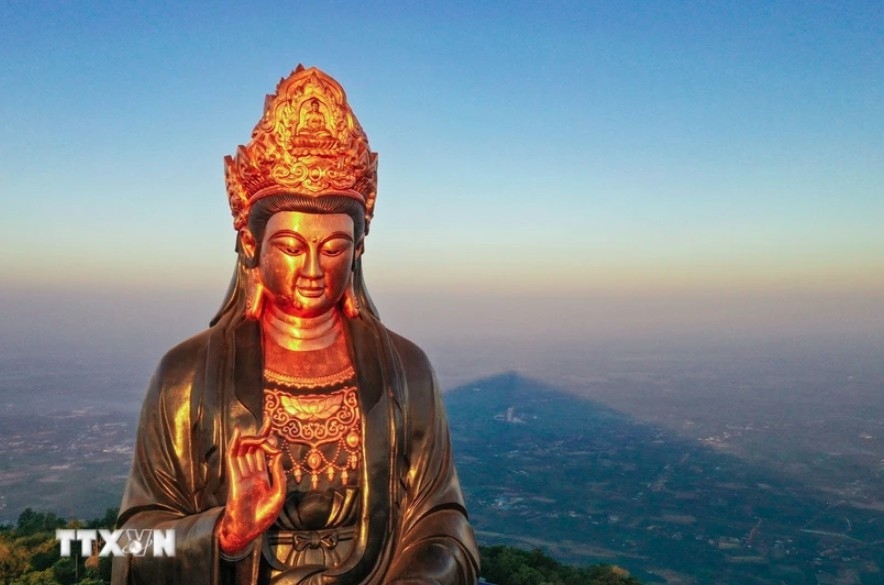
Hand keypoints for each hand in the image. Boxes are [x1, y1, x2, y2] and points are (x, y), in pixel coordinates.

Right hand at [218, 418, 285, 555]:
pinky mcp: (235, 478)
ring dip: (252, 438)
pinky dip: (234, 445)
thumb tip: (278, 455)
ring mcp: (243, 474)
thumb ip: (279, 474)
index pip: (264, 452)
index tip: (271, 422)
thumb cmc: (264, 515)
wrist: (250, 530)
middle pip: (254, 448)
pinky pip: (233, 459)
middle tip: (269, 423)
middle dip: (261, 434)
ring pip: (244, 450)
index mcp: (263, 476)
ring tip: (261, 432)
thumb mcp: (279, 494)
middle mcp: (252, 472)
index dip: (267, 437)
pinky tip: (238, 434)